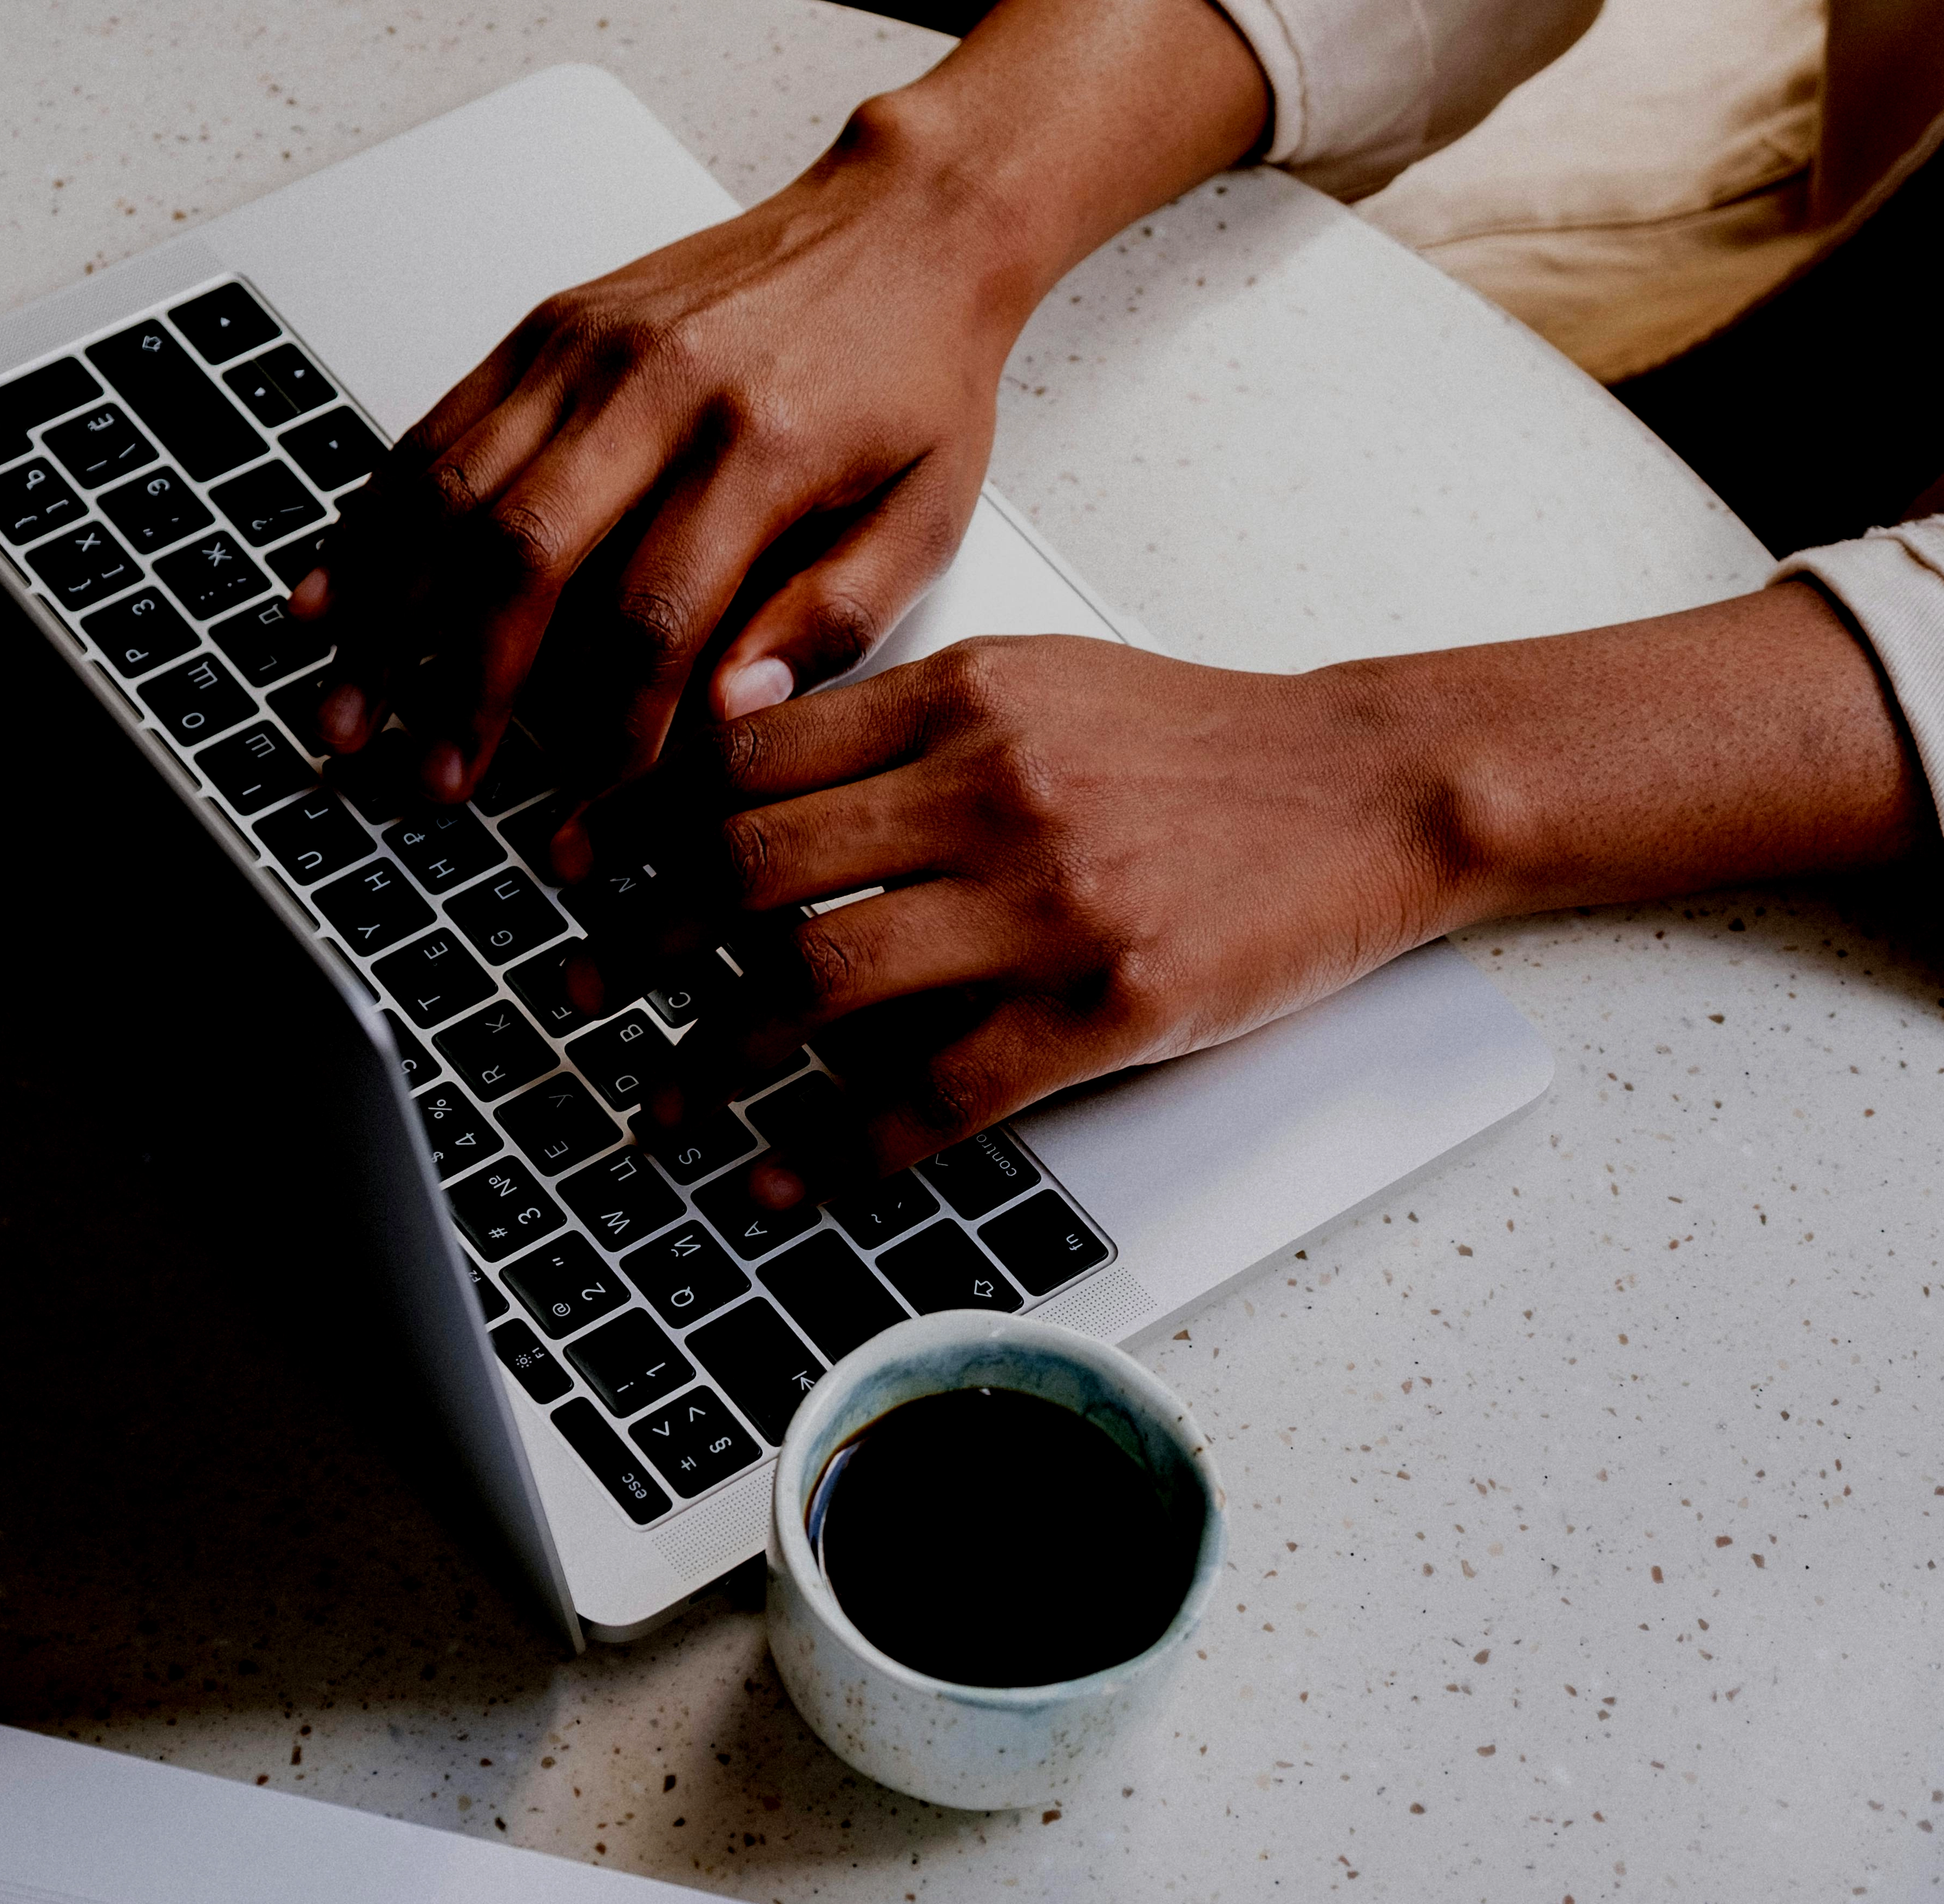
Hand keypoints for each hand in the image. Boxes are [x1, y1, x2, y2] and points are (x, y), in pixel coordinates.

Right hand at [290, 0, 1272, 804]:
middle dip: (462, 690)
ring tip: (349, 716)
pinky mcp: (546, 328)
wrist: (905, 225)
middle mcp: (660, 388)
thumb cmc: (916, 380)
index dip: (604, 736)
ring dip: (387, 619)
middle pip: (525, 558)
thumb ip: (833, 623)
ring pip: (452, 495)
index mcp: (763, 447)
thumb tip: (731, 716)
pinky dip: (372, 524)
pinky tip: (333, 600)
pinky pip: (434, 432)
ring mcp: (586, 349)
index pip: (653, 620)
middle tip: (432, 784)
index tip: (581, 819)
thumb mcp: (927, 518)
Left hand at [565, 584, 1930, 1205]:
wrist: (1370, 786)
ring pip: (816, 981)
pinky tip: (782, 1180)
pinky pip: (930, 1092)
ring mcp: (1044, 901)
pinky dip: (835, 1148)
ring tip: (664, 1100)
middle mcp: (987, 787)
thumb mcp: (1040, 683)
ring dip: (714, 1056)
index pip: (746, 756)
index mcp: (961, 695)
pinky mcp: (1101, 1005)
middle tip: (580, 990)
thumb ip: (901, 718)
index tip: (573, 868)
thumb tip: (740, 763)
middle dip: (640, 942)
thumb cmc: (1200, 746)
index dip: (637, 821)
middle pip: (750, 867)